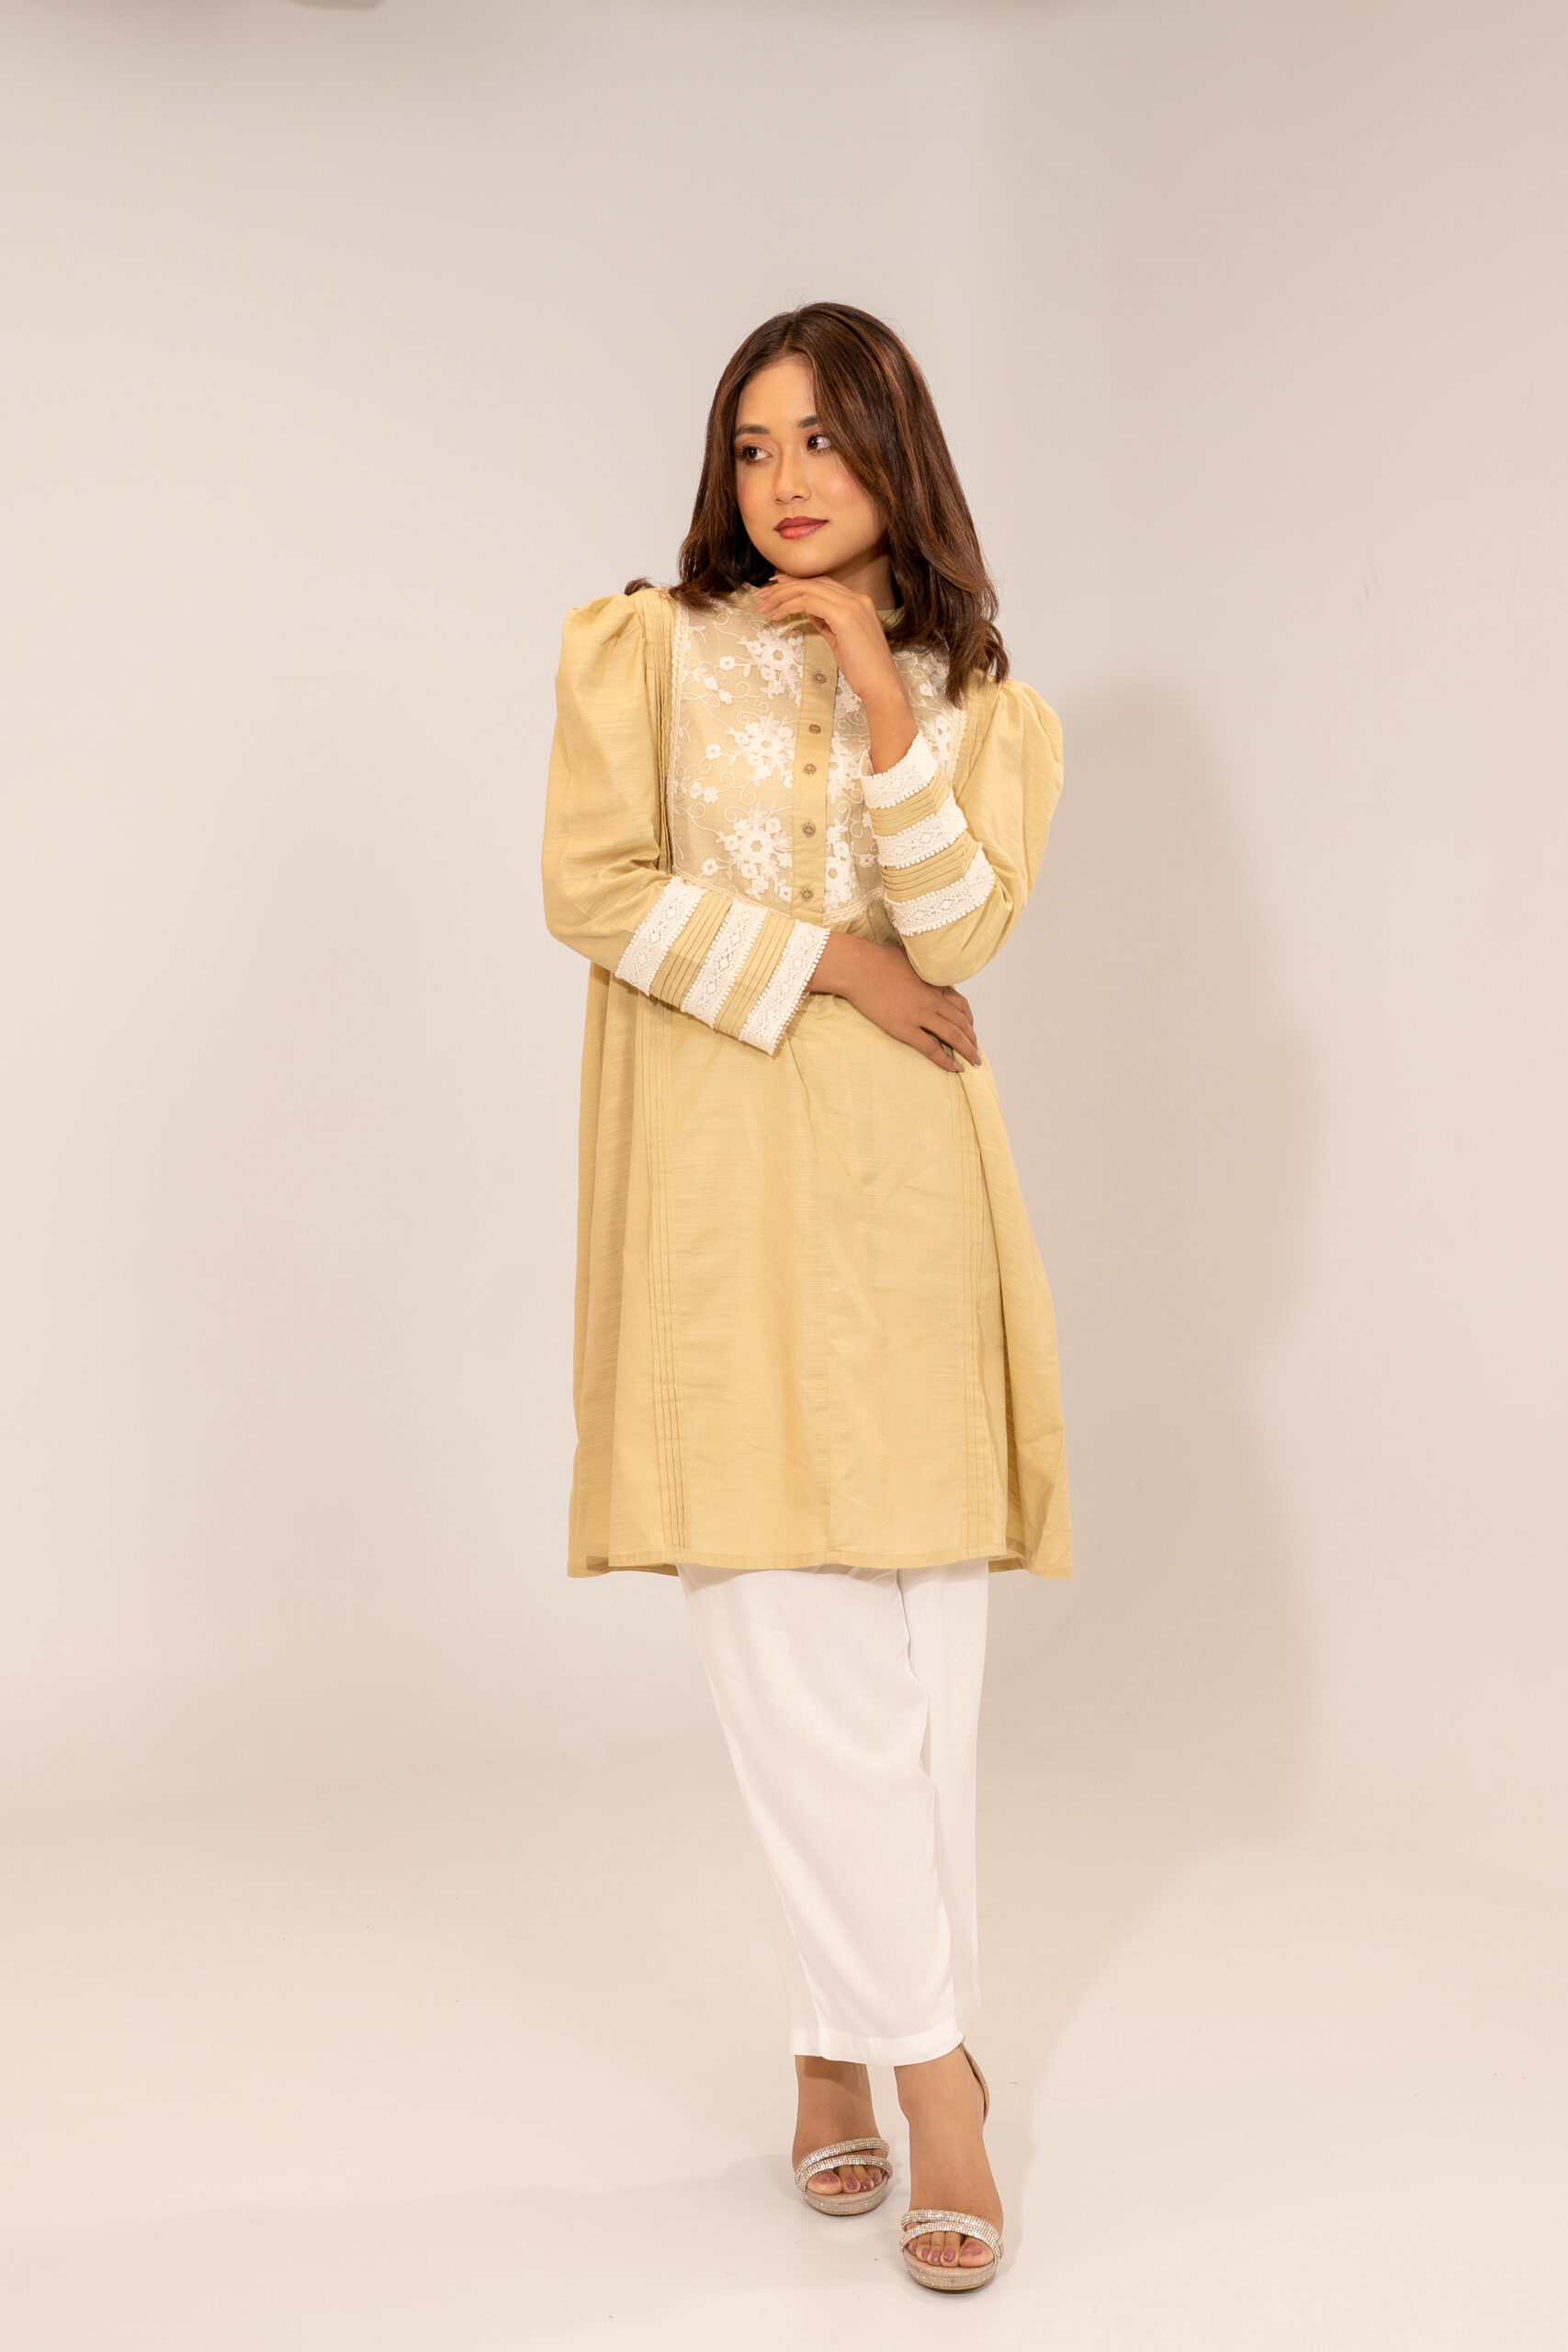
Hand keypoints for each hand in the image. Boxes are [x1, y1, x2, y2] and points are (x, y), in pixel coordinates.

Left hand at [753, 574, 916, 769]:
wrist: (881, 685)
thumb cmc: (863, 669)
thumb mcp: (841, 640)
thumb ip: (827, 622)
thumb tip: (809, 611)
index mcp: (859, 602)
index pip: (823, 583)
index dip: (797, 583)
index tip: (776, 589)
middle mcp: (857, 598)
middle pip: (813, 582)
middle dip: (784, 586)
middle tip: (762, 594)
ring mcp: (852, 605)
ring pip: (808, 589)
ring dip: (782, 596)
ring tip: (764, 606)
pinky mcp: (844, 616)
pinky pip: (809, 602)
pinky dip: (789, 606)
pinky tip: (777, 615)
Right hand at [808, 931, 978, 1072]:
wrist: (858, 967)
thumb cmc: (877, 958)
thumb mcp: (909, 957)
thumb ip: (922, 967)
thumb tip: (923, 967)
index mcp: (935, 983)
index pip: (961, 1005)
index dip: (969, 1020)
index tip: (970, 1029)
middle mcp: (933, 999)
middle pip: (962, 1022)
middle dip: (972, 1039)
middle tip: (975, 1051)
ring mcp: (920, 1014)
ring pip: (954, 1036)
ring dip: (967, 1051)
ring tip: (974, 1062)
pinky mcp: (904, 1028)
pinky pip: (932, 1049)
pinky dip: (947, 1061)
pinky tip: (956, 1068)